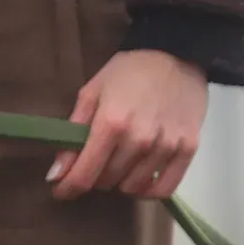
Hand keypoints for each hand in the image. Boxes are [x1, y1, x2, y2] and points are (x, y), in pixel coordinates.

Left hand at [49, 49, 207, 199]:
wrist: (176, 54)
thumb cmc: (129, 71)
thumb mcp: (92, 92)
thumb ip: (73, 132)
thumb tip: (56, 175)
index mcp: (111, 123)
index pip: (84, 174)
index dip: (68, 188)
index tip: (61, 189)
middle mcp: (139, 139)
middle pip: (107, 182)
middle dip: (95, 176)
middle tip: (97, 160)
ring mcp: (166, 146)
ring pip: (132, 187)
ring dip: (121, 180)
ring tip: (121, 163)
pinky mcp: (187, 149)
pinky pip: (163, 189)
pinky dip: (148, 190)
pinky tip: (141, 178)